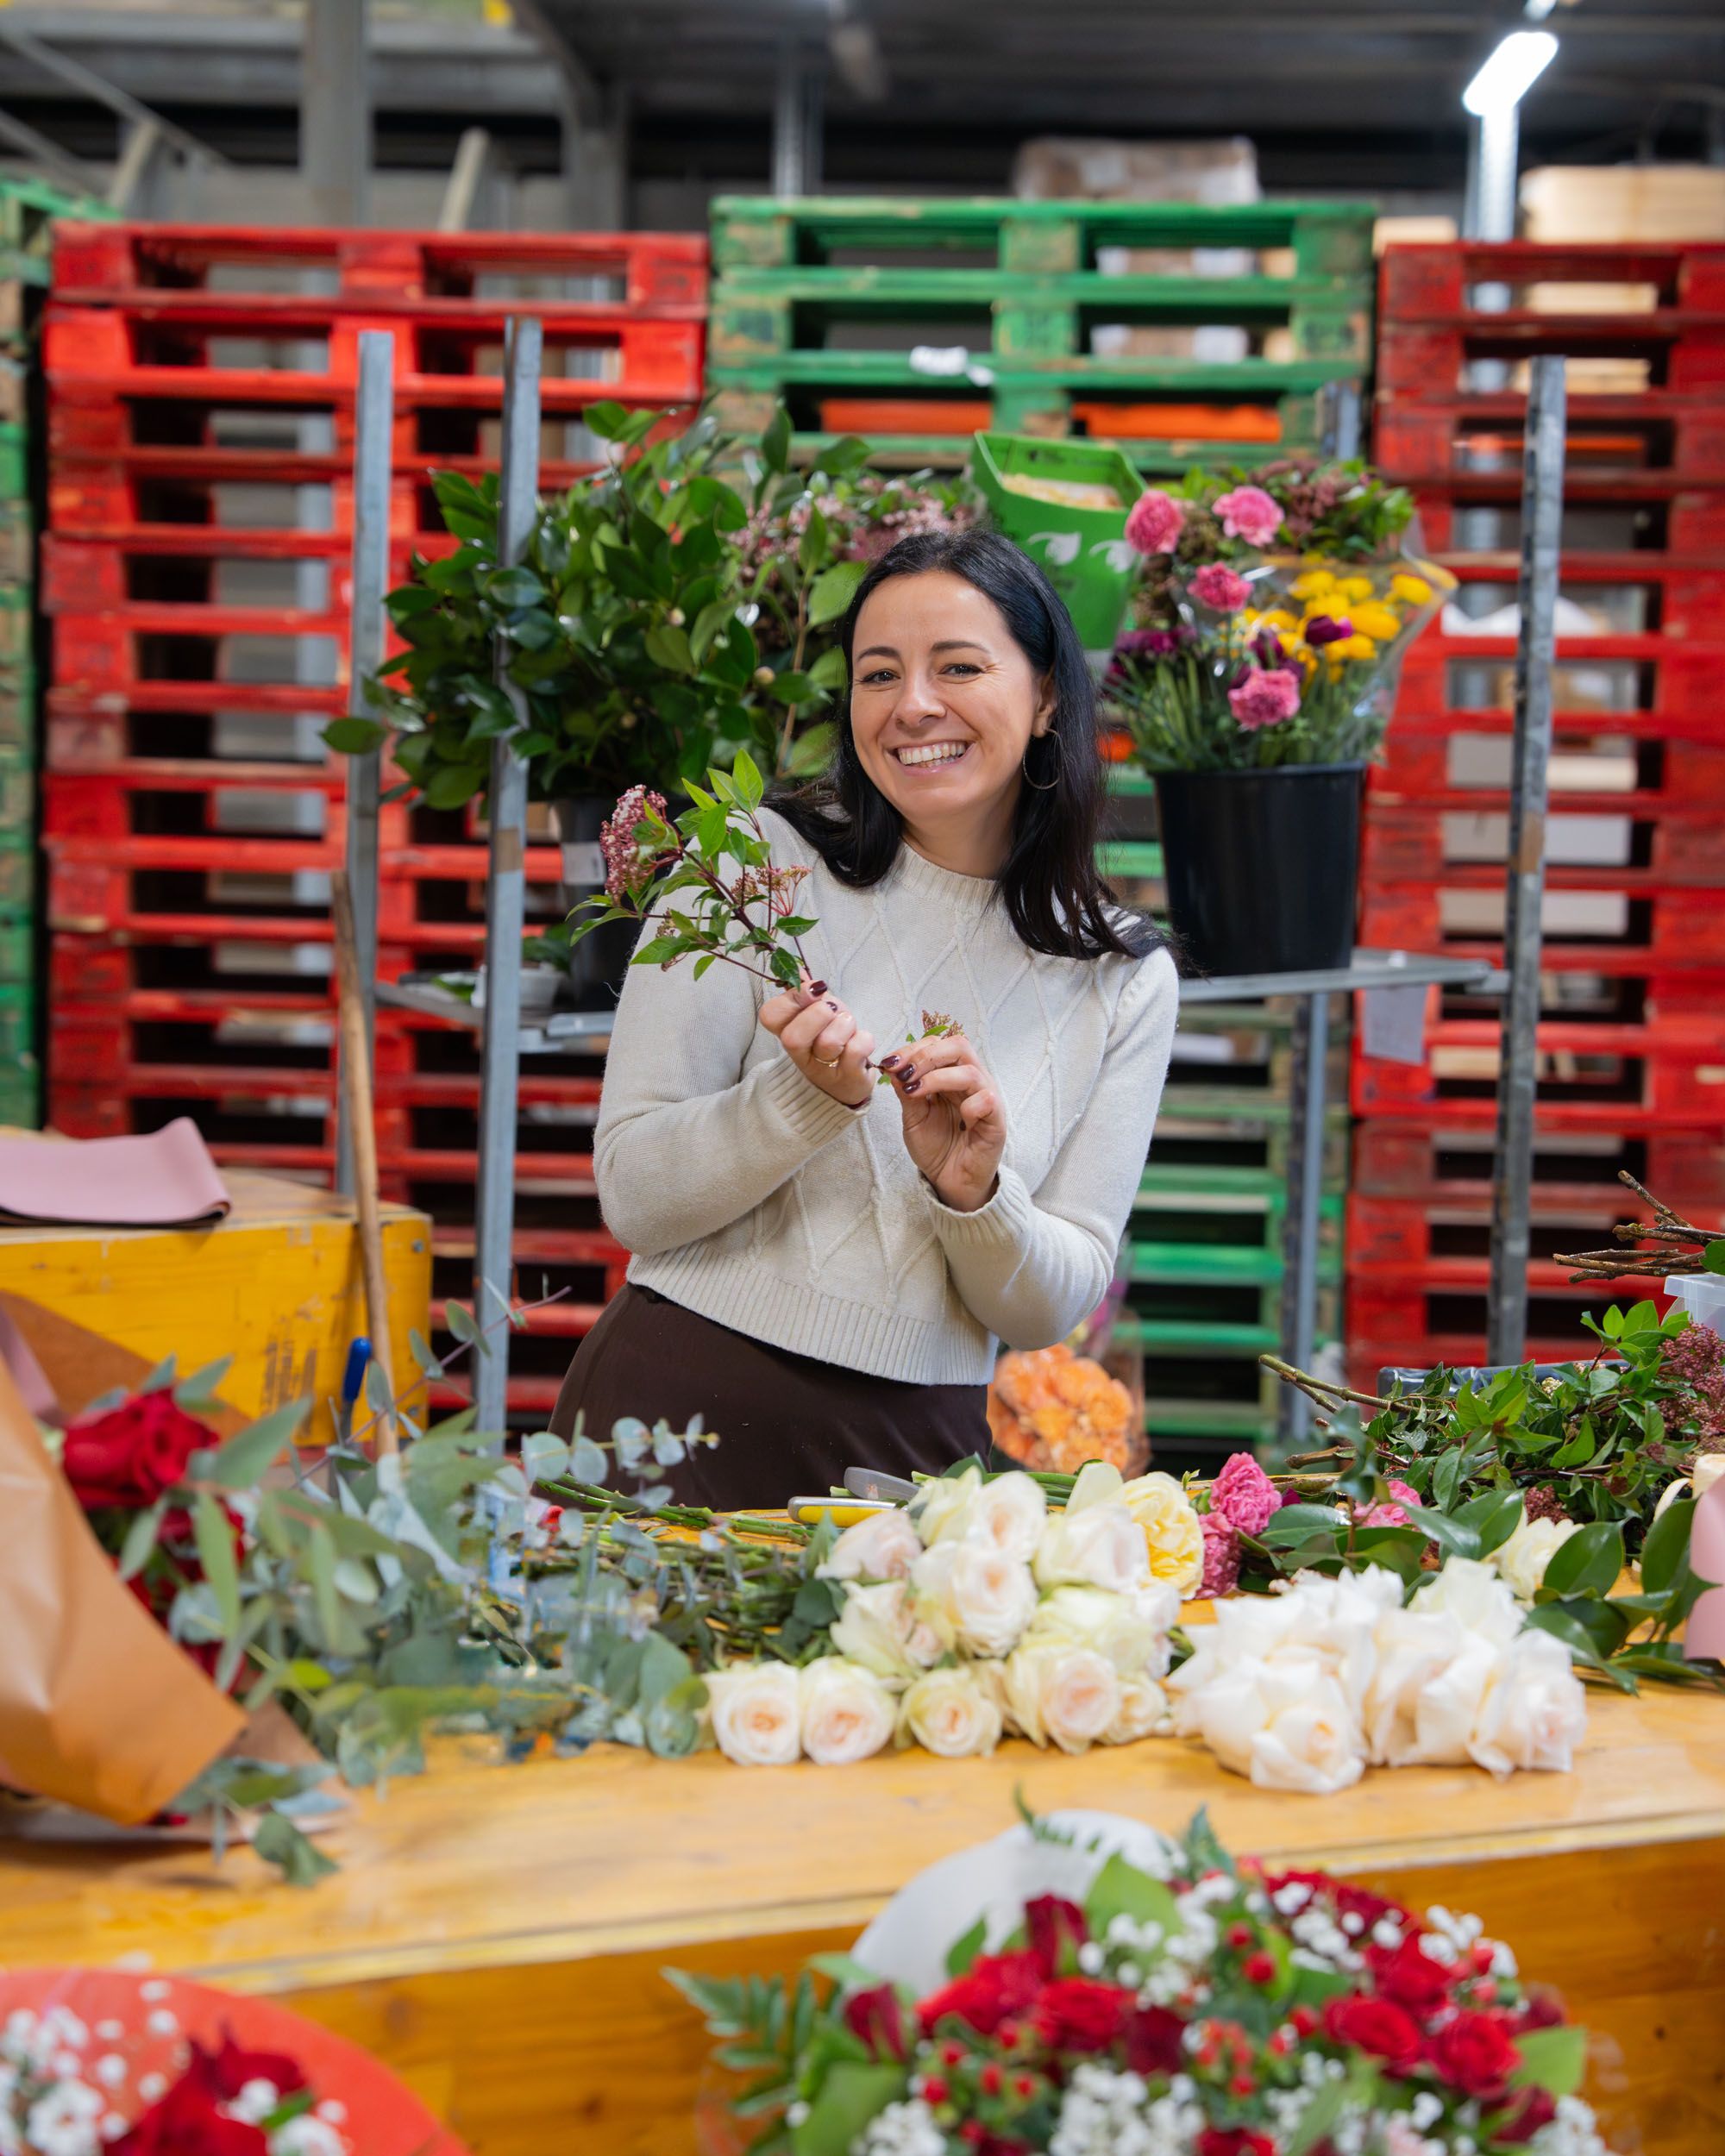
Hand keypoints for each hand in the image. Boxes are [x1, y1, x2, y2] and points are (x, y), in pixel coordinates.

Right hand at [760, 981, 875, 1108]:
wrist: (848, 1077)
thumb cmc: (829, 1037)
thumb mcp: (817, 1011)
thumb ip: (808, 994)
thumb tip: (801, 974)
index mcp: (786, 1032)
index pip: (769, 1015)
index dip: (792, 999)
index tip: (813, 992)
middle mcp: (799, 1055)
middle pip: (793, 1037)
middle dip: (819, 1014)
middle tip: (832, 1011)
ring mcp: (822, 1071)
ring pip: (828, 1043)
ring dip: (845, 1025)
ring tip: (848, 1027)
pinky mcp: (848, 1079)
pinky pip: (856, 1051)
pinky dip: (864, 1039)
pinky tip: (860, 1043)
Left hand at [880, 1029, 1004, 1212]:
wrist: (949, 1181)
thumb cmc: (936, 1148)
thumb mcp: (914, 1116)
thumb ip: (906, 1091)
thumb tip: (893, 1065)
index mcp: (951, 1076)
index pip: (938, 1045)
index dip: (913, 1049)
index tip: (890, 1062)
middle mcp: (972, 1082)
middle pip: (959, 1046)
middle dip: (926, 1055)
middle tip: (905, 1072)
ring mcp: (987, 1099)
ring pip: (970, 1072)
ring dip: (937, 1077)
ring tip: (916, 1091)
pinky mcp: (996, 1121)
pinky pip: (986, 1100)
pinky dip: (967, 1106)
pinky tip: (958, 1121)